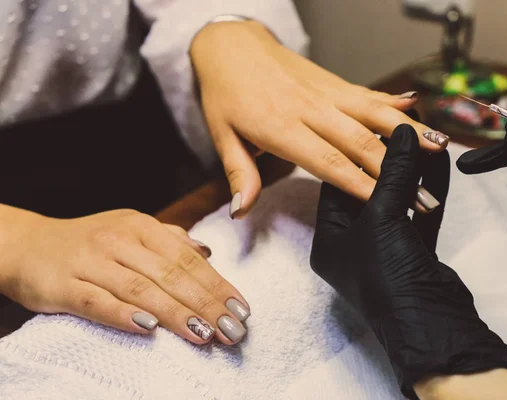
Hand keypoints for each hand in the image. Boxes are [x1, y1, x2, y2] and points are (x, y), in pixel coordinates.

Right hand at [0, 208, 249, 344]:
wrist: (27, 245)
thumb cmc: (89, 242)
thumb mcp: (130, 231)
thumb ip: (169, 239)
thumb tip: (207, 252)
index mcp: (141, 227)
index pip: (188, 259)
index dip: (217, 284)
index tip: (241, 309)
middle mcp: (119, 240)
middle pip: (171, 274)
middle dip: (206, 303)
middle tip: (232, 329)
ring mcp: (91, 261)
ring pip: (141, 289)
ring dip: (176, 313)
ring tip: (204, 334)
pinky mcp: (64, 285)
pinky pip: (97, 301)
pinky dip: (124, 314)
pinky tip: (149, 329)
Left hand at [190, 21, 448, 217]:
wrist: (231, 45)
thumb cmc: (225, 94)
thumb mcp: (222, 136)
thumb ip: (240, 175)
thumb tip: (241, 212)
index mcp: (280, 127)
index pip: (327, 161)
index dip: (358, 183)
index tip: (385, 204)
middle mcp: (310, 108)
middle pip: (360, 141)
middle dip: (394, 171)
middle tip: (424, 195)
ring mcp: (326, 92)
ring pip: (373, 114)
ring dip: (407, 132)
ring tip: (439, 148)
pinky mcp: (334, 82)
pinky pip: (368, 95)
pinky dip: (394, 103)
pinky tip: (418, 107)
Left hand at [310, 125, 506, 398]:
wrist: (431, 326)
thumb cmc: (388, 276)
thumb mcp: (383, 219)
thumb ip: (393, 173)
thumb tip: (404, 132)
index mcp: (329, 239)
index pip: (335, 183)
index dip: (353, 152)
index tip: (369, 124)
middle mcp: (353, 244)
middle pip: (368, 189)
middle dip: (388, 158)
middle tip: (405, 125)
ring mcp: (385, 251)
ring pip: (398, 201)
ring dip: (414, 172)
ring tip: (429, 138)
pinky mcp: (414, 255)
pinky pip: (419, 215)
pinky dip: (430, 192)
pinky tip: (441, 164)